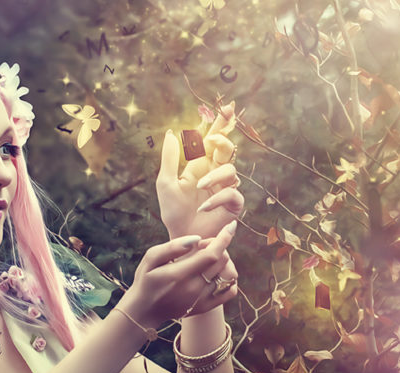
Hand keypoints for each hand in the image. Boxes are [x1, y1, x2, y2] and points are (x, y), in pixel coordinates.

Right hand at [116, 221, 237, 329]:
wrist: (144, 311)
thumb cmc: (146, 280)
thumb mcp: (150, 259)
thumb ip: (172, 247)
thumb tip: (196, 239)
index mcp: (179, 274)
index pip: (211, 254)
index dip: (224, 238)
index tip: (230, 226)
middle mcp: (193, 288)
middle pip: (222, 261)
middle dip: (219, 246)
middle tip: (203, 245)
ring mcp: (201, 300)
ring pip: (228, 274)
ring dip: (224, 262)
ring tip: (209, 259)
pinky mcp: (205, 307)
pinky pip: (230, 292)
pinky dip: (230, 280)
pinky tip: (218, 274)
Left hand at [157, 103, 243, 239]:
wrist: (182, 237)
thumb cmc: (174, 212)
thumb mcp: (166, 183)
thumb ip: (170, 158)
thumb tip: (172, 131)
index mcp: (199, 166)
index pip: (210, 141)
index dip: (220, 125)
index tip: (227, 108)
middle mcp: (214, 174)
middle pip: (226, 149)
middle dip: (224, 139)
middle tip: (215, 138)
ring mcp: (225, 188)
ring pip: (230, 169)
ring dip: (215, 175)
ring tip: (200, 187)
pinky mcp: (233, 205)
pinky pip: (232, 193)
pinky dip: (218, 197)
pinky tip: (204, 205)